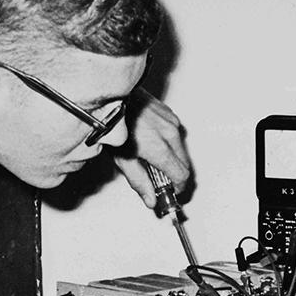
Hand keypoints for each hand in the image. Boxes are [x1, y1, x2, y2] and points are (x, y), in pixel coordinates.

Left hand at [114, 88, 192, 207]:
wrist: (111, 97)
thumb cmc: (114, 124)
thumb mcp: (122, 159)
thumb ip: (140, 182)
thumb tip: (151, 199)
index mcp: (159, 148)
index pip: (181, 175)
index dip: (177, 187)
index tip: (171, 191)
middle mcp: (170, 133)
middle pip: (184, 164)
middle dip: (175, 174)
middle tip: (160, 179)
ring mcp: (171, 121)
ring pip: (181, 149)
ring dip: (172, 157)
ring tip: (152, 158)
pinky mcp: (170, 114)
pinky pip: (176, 134)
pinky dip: (169, 143)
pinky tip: (153, 142)